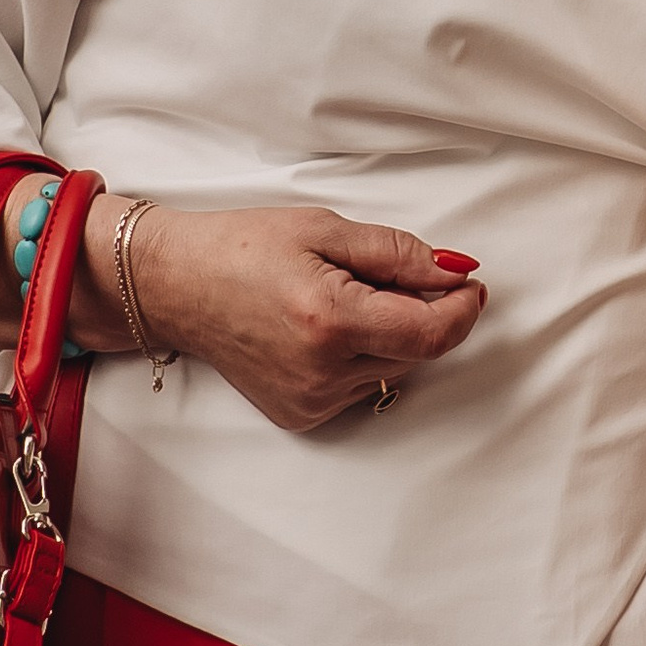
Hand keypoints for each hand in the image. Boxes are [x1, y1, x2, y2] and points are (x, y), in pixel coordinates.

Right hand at [117, 204, 483, 432]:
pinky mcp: (301, 415)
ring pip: (393, 371)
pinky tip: (324, 328)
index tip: (468, 283)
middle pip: (417, 353)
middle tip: (386, 273)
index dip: (462, 309)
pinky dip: (363, 356)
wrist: (177, 286)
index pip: (431, 334)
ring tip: (343, 296)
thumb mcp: (325, 229)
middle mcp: (322, 373)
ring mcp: (310, 401)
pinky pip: (362, 386)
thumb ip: (399, 254)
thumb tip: (455, 273)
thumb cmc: (244, 248)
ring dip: (391, 335)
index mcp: (330, 322)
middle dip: (422, 312)